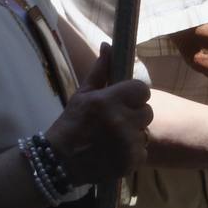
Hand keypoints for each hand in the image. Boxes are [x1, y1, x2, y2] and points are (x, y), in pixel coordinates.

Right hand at [45, 45, 152, 185]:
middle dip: (134, 115)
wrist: (60, 161)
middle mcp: (121, 121)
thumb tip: (108, 45)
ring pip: (145, 132)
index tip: (122, 101)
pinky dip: (131, 153)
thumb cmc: (71, 124)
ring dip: (133, 134)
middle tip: (115, 121)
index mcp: (108, 100)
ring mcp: (127, 143)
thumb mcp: (82, 95)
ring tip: (112, 138)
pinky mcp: (131, 162)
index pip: (142, 89)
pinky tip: (114, 153)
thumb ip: (100, 71)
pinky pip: (142, 151)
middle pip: (147, 111)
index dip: (134, 95)